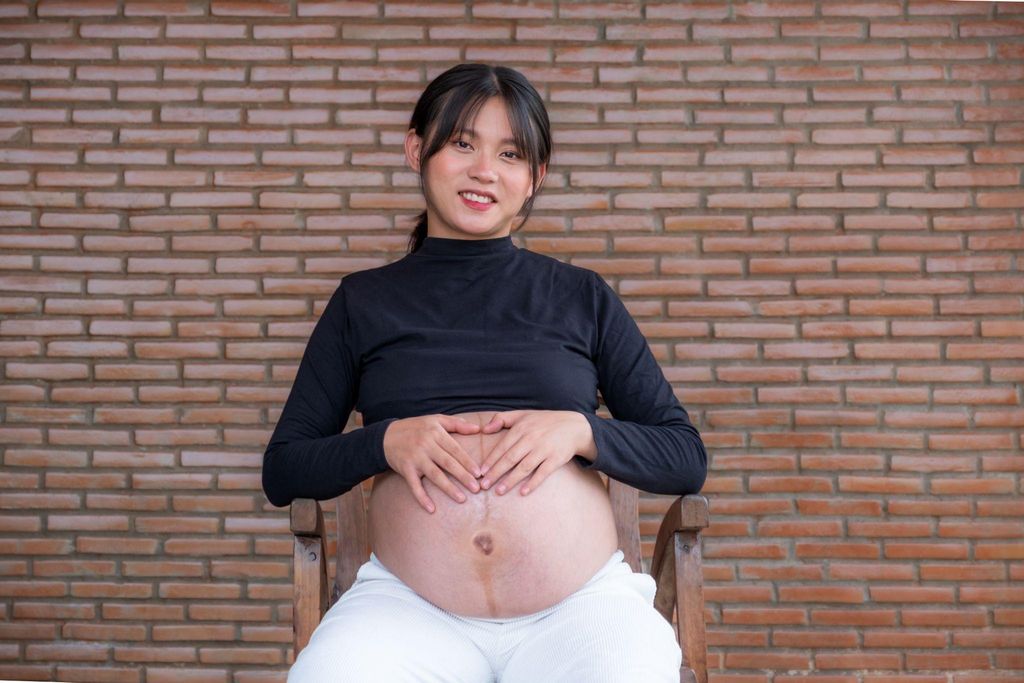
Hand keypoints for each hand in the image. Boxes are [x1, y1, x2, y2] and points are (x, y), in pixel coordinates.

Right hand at [382, 414, 483, 513]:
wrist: (386, 436)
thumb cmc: (415, 428)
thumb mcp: (435, 419)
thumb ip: (457, 424)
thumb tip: (478, 428)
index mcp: (435, 433)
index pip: (455, 449)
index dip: (467, 462)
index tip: (479, 473)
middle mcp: (426, 445)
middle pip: (447, 463)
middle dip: (463, 476)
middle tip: (476, 488)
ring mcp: (415, 458)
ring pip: (434, 475)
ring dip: (448, 488)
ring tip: (462, 499)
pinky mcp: (405, 469)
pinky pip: (414, 486)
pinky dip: (422, 497)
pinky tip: (431, 509)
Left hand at [476, 410, 592, 496]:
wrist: (574, 426)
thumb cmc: (544, 421)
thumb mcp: (523, 414)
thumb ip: (502, 419)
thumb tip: (484, 429)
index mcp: (521, 428)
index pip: (502, 447)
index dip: (491, 460)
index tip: (480, 472)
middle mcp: (532, 439)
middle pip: (510, 459)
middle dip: (496, 473)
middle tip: (484, 485)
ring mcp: (544, 449)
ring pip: (524, 467)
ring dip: (511, 480)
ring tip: (499, 491)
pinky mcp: (556, 459)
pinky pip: (543, 473)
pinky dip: (533, 483)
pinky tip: (523, 492)